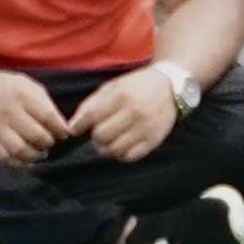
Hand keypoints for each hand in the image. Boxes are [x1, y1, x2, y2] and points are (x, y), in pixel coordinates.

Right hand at [0, 69, 74, 166]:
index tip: (64, 133)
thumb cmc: (6, 87)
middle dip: (48, 142)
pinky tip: (26, 159)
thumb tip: (60, 123)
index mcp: (22, 95)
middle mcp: (9, 112)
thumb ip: (44, 101)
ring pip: (21, 150)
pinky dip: (19, 162)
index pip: (48, 116)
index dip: (60, 128)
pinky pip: (5, 157)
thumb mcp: (27, 84)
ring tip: (40, 152)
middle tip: (51, 142)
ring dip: (35, 155)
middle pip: (36, 135)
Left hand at [66, 68, 184, 162]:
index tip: (75, 130)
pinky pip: (130, 157)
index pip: (92, 116)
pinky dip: (122, 154)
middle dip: (95, 137)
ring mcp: (145, 128)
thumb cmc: (136, 86)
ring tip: (110, 140)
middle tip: (98, 133)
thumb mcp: (113, 87)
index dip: (78, 126)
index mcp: (122, 96)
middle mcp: (134, 112)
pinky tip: (122, 145)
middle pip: (101, 136)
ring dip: (107, 148)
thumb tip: (72, 127)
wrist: (171, 87)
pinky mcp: (153, 140)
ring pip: (114, 150)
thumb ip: (91, 104)